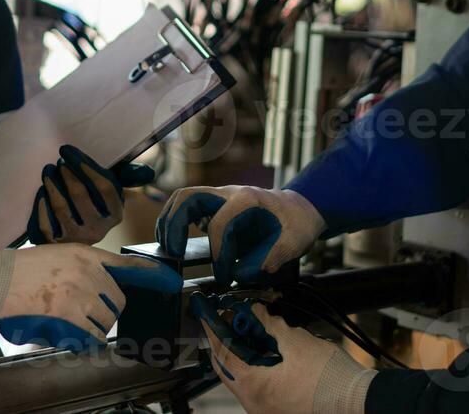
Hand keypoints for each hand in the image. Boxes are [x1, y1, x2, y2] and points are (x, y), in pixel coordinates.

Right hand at [0, 244, 179, 350]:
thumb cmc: (17, 270)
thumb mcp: (55, 256)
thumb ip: (80, 269)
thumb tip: (96, 289)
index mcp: (84, 254)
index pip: (127, 263)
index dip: (151, 273)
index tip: (169, 279)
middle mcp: (87, 270)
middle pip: (117, 301)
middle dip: (107, 312)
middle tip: (87, 315)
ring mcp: (79, 291)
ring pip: (105, 320)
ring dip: (94, 327)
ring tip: (72, 323)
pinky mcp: (68, 312)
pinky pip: (90, 333)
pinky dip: (84, 339)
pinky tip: (70, 334)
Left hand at [26, 144, 155, 244]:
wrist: (73, 241)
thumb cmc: (92, 206)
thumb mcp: (110, 194)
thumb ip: (126, 178)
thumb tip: (149, 173)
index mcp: (115, 215)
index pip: (105, 187)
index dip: (87, 167)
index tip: (70, 152)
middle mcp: (99, 230)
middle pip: (80, 194)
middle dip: (66, 173)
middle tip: (58, 161)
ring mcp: (77, 240)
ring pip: (61, 206)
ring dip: (52, 184)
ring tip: (48, 171)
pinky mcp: (57, 246)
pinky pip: (46, 222)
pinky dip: (42, 204)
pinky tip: (41, 191)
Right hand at [156, 186, 325, 286]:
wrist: (301, 209)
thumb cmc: (297, 223)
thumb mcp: (295, 241)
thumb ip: (272, 257)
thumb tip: (242, 273)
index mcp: (247, 199)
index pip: (220, 222)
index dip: (218, 251)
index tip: (224, 275)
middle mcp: (228, 194)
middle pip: (188, 197)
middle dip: (174, 223)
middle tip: (172, 252)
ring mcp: (219, 199)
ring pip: (183, 200)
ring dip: (169, 222)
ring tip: (167, 249)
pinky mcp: (215, 209)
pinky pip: (188, 211)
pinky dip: (176, 225)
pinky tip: (177, 246)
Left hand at [196, 299, 374, 413]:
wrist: (357, 402)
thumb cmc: (330, 378)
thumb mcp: (297, 342)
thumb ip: (270, 324)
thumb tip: (255, 311)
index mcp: (253, 387)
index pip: (222, 352)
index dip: (214, 327)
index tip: (207, 312)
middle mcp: (253, 404)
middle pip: (228, 368)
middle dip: (226, 340)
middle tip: (228, 318)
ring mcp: (265, 410)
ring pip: (241, 377)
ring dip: (242, 353)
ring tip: (249, 329)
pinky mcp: (277, 410)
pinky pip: (257, 386)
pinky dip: (256, 366)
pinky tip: (266, 349)